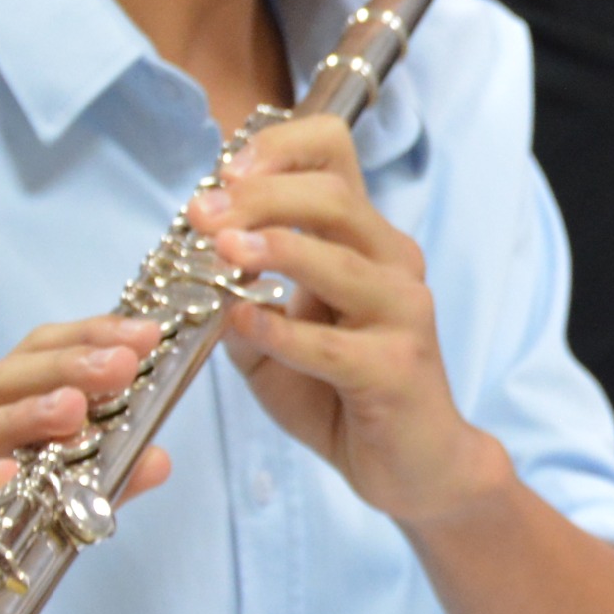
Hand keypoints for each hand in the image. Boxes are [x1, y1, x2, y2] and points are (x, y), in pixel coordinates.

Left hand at [197, 114, 507, 528]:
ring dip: (273, 248)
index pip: (335, 154)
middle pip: (333, 196)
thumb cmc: (346, 396)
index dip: (280, 148)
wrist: (416, 465)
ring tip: (222, 251)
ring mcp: (402, 313)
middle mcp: (393, 263)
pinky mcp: (396, 367)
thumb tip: (197, 277)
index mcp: (365, 241)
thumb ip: (243, 306)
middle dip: (260, 196)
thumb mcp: (277, 345)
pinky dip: (280, 329)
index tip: (224, 172)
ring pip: (338, 258)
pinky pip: (330, 342)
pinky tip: (243, 323)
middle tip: (203, 214)